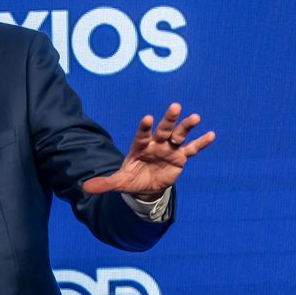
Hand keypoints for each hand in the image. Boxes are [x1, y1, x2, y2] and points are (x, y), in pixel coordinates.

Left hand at [81, 103, 214, 198]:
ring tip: (195, 118)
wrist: (146, 186)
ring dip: (187, 127)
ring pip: (179, 135)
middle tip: (175, 106)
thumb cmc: (131, 179)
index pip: (142, 134)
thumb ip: (104, 183)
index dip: (144, 127)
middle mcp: (156, 143)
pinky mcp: (180, 157)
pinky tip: (211, 135)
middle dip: (169, 119)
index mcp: (140, 145)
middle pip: (163, 129)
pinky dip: (201, 142)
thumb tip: (84, 188)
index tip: (147, 119)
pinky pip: (192, 149)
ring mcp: (169, 148)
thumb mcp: (118, 182)